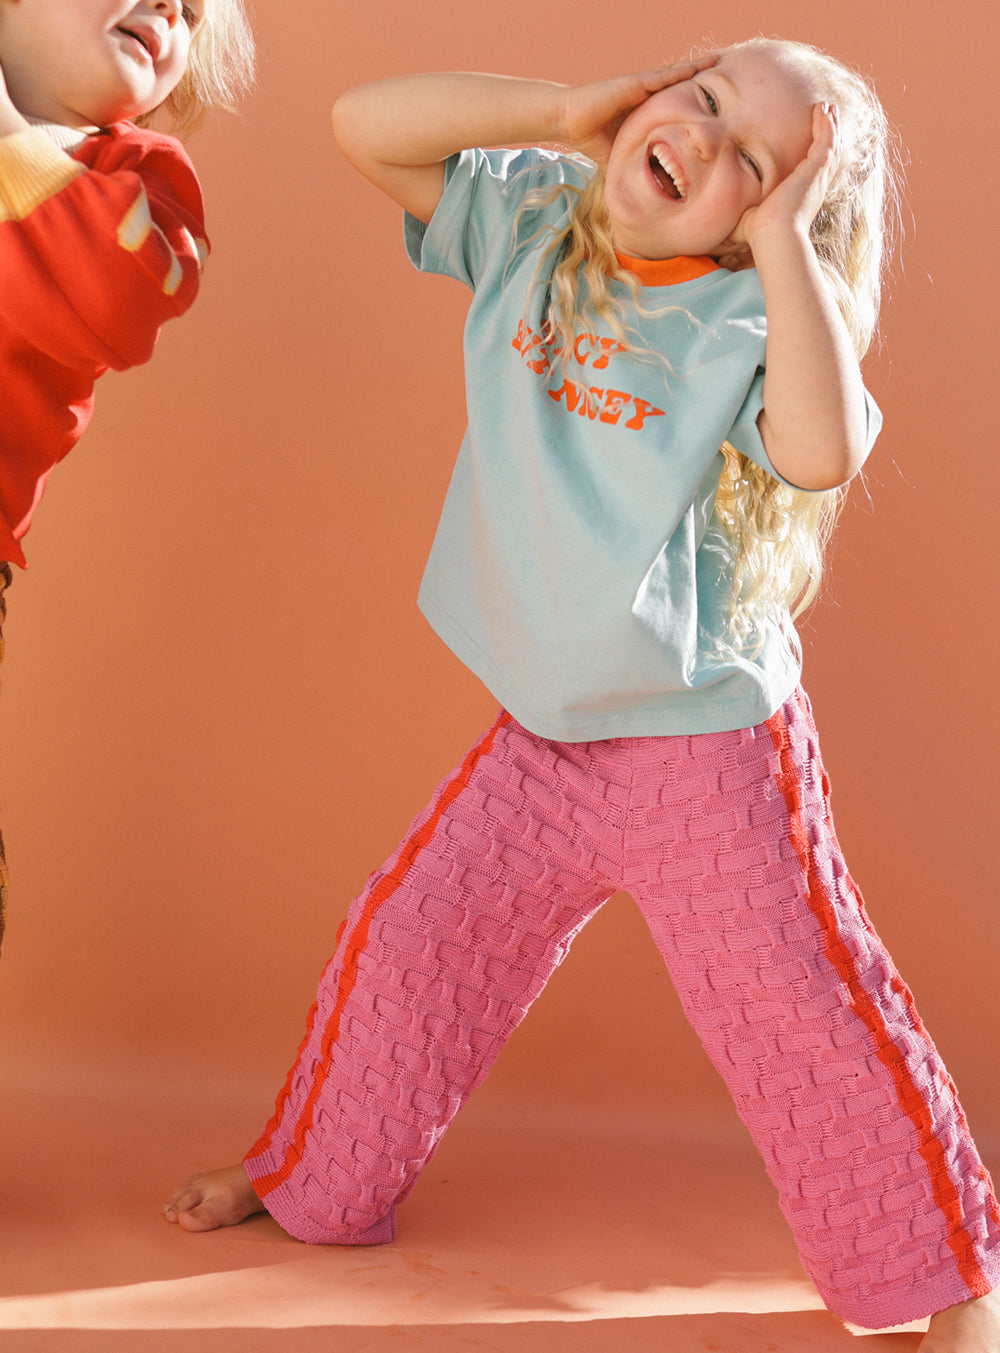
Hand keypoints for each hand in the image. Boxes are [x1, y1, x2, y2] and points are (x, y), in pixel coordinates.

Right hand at [560, 56, 718, 169]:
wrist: (570, 121)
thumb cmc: (592, 139)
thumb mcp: (623, 159)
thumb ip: (638, 170)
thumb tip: (648, 198)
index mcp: (648, 112)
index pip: (678, 106)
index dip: (698, 104)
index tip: (718, 107)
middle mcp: (648, 96)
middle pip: (683, 86)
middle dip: (705, 82)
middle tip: (731, 79)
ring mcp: (643, 86)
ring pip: (678, 76)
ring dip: (700, 68)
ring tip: (721, 61)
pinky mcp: (636, 83)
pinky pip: (664, 76)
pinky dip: (683, 71)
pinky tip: (702, 66)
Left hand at [726, 102, 840, 265]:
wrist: (773, 235)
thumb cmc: (760, 233)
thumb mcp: (752, 216)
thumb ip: (746, 209)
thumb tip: (726, 215)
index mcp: (802, 196)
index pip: (814, 170)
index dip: (816, 153)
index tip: (813, 139)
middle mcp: (815, 187)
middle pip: (828, 154)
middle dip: (829, 133)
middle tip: (828, 115)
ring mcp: (817, 177)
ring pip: (830, 144)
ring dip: (830, 124)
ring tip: (828, 107)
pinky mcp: (816, 169)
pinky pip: (827, 140)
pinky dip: (826, 124)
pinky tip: (823, 109)